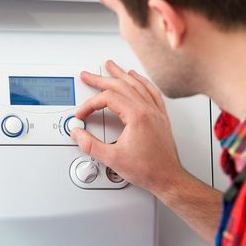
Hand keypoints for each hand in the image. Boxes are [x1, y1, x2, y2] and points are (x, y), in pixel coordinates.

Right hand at [71, 60, 183, 195]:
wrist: (168, 178)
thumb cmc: (148, 170)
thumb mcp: (112, 159)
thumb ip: (90, 145)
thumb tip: (78, 134)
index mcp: (137, 116)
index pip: (108, 98)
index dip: (90, 104)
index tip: (82, 114)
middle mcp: (148, 110)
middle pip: (121, 85)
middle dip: (101, 79)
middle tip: (88, 75)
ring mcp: (156, 112)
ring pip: (137, 85)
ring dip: (121, 74)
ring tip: (111, 67)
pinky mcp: (160, 118)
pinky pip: (151, 92)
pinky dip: (142, 82)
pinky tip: (137, 79)